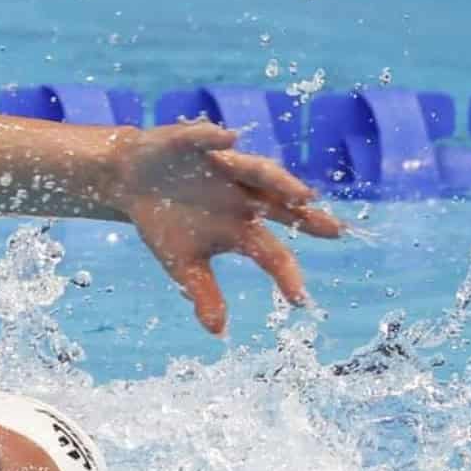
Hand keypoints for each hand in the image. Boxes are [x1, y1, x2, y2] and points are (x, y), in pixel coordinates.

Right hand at [107, 121, 345, 334]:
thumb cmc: (165, 222)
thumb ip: (204, 293)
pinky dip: (216, 138)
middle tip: (336, 231)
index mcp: (241, 229)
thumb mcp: (183, 264)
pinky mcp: (197, 143)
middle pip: (281, 206)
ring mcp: (224, 168)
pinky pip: (207, 139)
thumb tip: (218, 332)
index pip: (272, 253)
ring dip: (278, 180)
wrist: (134, 182)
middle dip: (307, 217)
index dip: (286, 275)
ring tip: (299, 193)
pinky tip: (228, 138)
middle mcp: (242, 196)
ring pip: (257, 171)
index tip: (299, 301)